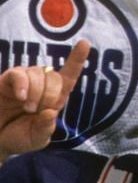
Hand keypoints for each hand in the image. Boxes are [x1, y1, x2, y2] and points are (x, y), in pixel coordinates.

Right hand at [0, 41, 89, 160]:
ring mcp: (24, 81)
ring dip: (36, 93)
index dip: (77, 59)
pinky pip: (18, 74)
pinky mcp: (7, 80)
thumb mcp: (37, 138)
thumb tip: (51, 112)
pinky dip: (22, 85)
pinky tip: (20, 97)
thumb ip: (46, 128)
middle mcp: (41, 85)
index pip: (69, 76)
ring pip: (38, 74)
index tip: (85, 43)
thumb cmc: (17, 137)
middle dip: (51, 95)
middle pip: (55, 77)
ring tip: (27, 108)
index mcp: (54, 98)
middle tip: (37, 111)